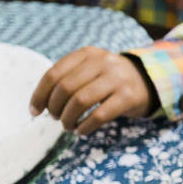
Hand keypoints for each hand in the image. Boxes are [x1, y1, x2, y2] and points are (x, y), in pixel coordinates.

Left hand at [28, 47, 157, 133]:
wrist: (148, 80)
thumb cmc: (108, 79)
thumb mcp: (89, 69)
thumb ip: (66, 80)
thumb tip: (38, 106)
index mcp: (87, 53)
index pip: (54, 74)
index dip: (40, 95)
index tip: (34, 111)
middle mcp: (102, 62)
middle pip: (65, 88)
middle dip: (54, 108)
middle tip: (55, 118)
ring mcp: (117, 78)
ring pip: (80, 101)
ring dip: (68, 119)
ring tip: (68, 125)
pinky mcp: (128, 97)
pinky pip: (99, 115)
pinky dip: (84, 127)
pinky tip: (81, 130)